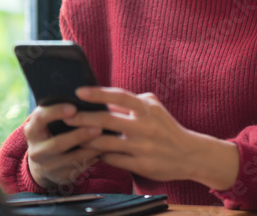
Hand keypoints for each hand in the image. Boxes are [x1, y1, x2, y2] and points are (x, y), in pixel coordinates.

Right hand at [24, 102, 103, 189]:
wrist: (42, 163)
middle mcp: (37, 150)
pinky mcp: (61, 177)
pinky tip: (105, 150)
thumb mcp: (47, 122)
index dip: (56, 112)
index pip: (40, 119)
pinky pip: (80, 168)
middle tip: (98, 126)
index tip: (73, 108)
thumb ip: (58, 110)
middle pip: (58, 143)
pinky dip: (93, 158)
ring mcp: (48, 166)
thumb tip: (84, 93)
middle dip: (79, 135)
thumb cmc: (50, 132)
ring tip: (107, 139)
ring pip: (73, 158)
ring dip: (91, 148)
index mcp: (32, 130)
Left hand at [64, 86, 239, 189]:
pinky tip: (91, 152)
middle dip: (83, 118)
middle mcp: (144, 126)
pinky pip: (113, 159)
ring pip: (106, 143)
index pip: (119, 96)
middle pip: (107, 121)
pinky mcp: (141, 164)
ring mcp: (142, 147)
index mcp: (147, 108)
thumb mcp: (153, 108)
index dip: (98, 94)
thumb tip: (104, 97)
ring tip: (72, 137)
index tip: (79, 92)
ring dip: (87, 140)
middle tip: (66, 116)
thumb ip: (131, 102)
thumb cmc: (166, 128)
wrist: (190, 154)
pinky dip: (100, 155)